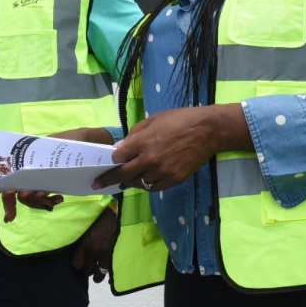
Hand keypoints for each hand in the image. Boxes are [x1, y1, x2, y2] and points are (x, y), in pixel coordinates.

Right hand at [0, 128, 112, 220]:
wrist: (92, 143)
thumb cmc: (71, 139)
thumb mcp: (56, 142)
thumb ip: (43, 152)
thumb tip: (30, 166)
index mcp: (28, 159)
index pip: (8, 173)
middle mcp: (31, 171)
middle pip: (15, 191)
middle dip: (11, 205)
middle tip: (10, 218)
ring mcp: (41, 179)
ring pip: (29, 198)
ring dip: (37, 203)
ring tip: (52, 201)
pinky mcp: (52, 185)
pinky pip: (44, 198)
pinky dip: (49, 201)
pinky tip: (58, 199)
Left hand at [71, 208, 118, 282]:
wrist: (118, 215)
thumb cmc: (101, 219)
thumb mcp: (87, 229)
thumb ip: (83, 241)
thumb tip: (79, 251)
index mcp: (85, 244)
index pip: (76, 264)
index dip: (77, 265)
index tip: (79, 263)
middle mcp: (94, 252)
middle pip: (87, 271)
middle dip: (87, 271)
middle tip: (88, 267)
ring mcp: (106, 255)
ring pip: (99, 274)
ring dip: (97, 274)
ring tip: (97, 272)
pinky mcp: (116, 255)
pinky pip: (110, 270)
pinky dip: (108, 272)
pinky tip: (107, 271)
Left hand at [91, 104, 250, 191]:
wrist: (207, 131)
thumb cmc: (180, 119)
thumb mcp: (154, 119)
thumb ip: (135, 133)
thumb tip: (121, 147)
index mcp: (143, 141)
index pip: (118, 157)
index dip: (112, 160)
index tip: (109, 162)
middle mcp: (149, 159)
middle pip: (123, 174)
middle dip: (108, 179)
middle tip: (98, 184)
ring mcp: (162, 171)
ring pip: (138, 183)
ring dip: (131, 181)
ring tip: (127, 180)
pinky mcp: (174, 179)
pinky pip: (154, 187)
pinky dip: (147, 185)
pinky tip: (145, 180)